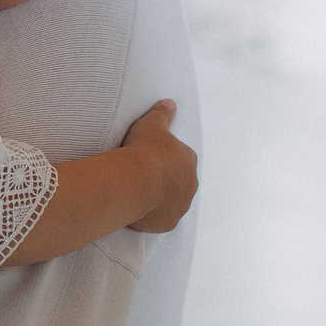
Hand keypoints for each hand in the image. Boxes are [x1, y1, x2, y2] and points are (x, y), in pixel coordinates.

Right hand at [123, 101, 196, 232]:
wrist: (135, 181)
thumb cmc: (144, 150)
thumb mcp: (151, 124)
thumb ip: (162, 114)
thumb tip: (170, 102)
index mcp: (188, 159)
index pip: (179, 158)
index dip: (163, 158)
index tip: (148, 158)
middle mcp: (190, 184)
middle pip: (178, 181)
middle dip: (164, 180)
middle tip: (141, 176)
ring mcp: (181, 205)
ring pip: (171, 201)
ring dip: (158, 199)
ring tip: (137, 194)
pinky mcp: (168, 222)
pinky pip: (160, 219)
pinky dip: (151, 216)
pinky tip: (136, 211)